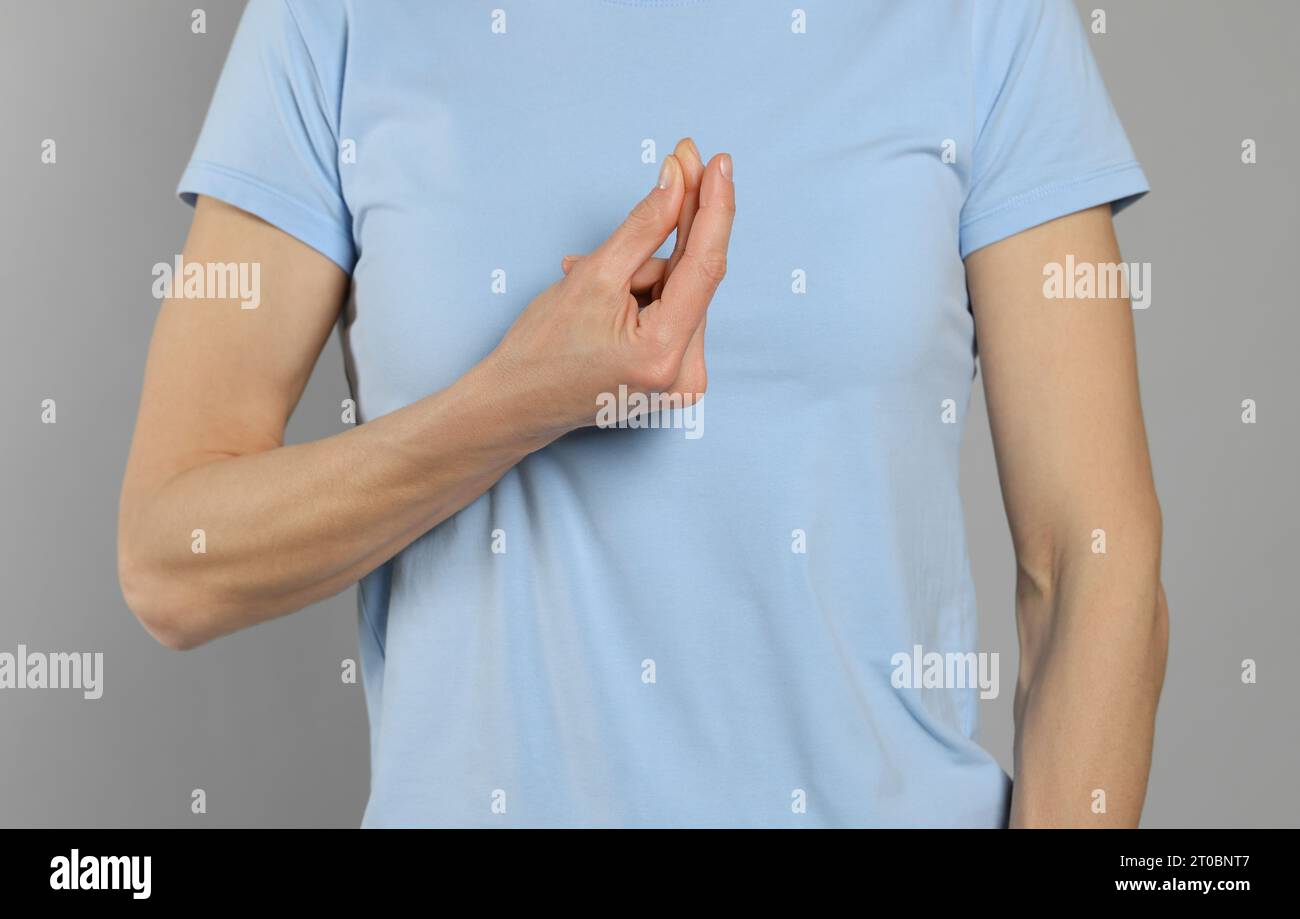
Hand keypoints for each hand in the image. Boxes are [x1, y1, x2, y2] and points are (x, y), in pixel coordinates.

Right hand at [486, 138, 733, 441]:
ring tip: (586, 278)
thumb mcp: (591, 276)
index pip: (705, 266)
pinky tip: (604, 297)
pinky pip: (672, 313)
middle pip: (693, 278)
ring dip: (642, 271)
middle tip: (676, 165)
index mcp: (663, 353)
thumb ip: (644, 226)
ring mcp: (682, 382)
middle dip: (671, 231)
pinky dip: (643, 292)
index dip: (715, 208)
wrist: (515, 404)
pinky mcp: (674, 377)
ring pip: (680, 293)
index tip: (719, 162)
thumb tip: (680, 182)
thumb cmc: (541, 349)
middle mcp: (685, 375)